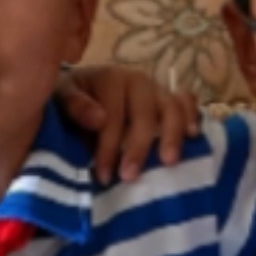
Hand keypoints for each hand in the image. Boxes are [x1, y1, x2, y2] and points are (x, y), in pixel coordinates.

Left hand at [59, 63, 200, 181]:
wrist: (80, 92)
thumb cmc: (70, 101)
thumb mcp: (61, 98)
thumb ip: (75, 106)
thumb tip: (99, 119)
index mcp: (108, 78)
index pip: (112, 115)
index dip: (109, 146)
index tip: (104, 175)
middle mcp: (136, 80)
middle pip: (145, 112)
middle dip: (138, 147)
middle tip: (131, 176)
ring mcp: (155, 89)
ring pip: (171, 107)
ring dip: (172, 135)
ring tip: (169, 162)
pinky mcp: (168, 99)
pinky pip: (187, 102)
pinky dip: (193, 116)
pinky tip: (194, 136)